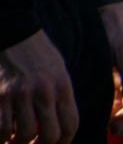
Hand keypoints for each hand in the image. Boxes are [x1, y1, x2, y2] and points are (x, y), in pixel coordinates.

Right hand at [0, 29, 76, 143]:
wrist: (15, 34)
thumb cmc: (38, 54)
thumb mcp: (58, 71)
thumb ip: (61, 96)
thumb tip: (60, 126)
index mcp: (62, 85)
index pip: (71, 123)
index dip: (66, 141)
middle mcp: (44, 91)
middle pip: (50, 135)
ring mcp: (20, 94)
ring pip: (25, 135)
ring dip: (20, 142)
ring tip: (17, 139)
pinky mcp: (0, 96)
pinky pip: (2, 129)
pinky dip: (3, 136)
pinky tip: (4, 133)